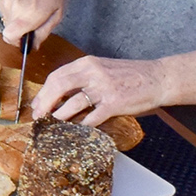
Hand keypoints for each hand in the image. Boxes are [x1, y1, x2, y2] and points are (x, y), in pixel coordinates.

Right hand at [0, 0, 67, 47]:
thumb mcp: (57, 13)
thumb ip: (44, 32)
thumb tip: (33, 46)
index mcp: (30, 15)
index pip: (10, 37)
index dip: (18, 42)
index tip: (26, 39)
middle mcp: (14, 9)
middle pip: (9, 32)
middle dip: (20, 31)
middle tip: (34, 21)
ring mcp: (5, 2)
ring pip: (7, 23)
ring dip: (18, 21)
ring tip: (31, 8)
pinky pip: (5, 13)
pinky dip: (14, 12)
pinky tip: (24, 2)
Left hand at [29, 56, 169, 127]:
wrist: (158, 78)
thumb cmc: (130, 76)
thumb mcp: (102, 69)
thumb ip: (83, 78)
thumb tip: (60, 95)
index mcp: (87, 63)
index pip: (56, 76)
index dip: (43, 92)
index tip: (37, 104)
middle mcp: (92, 73)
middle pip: (58, 87)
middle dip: (44, 103)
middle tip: (38, 117)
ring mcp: (103, 88)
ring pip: (72, 103)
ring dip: (59, 117)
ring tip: (51, 126)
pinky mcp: (114, 103)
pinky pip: (91, 117)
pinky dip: (81, 126)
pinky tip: (75, 132)